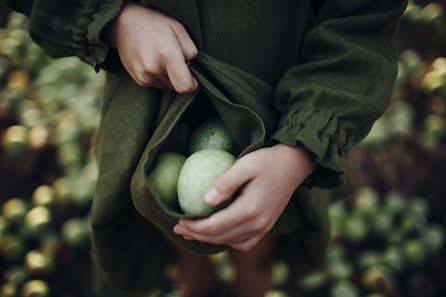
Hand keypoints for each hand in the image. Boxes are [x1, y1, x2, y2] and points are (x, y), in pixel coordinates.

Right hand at [108, 2, 197, 92]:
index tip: (193, 79)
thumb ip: (190, 51)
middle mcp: (154, 68)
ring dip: (170, 77)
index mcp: (167, 54)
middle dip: (180, 76)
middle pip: (177, 86)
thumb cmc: (154, 24)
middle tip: (174, 60)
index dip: (192, 85)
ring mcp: (144, 76)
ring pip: (168, 86)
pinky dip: (159, 77)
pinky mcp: (139, 80)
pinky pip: (157, 84)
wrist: (124, 24)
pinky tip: (154, 62)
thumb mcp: (179, 29)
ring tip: (162, 59)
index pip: (184, 86)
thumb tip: (190, 68)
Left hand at [173, 143, 315, 250]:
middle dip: (196, 235)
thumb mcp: (245, 165)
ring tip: (192, 233)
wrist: (294, 165)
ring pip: (230, 242)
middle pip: (220, 237)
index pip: (214, 227)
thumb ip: (225, 183)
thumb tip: (204, 201)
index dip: (194, 227)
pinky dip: (227, 241)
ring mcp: (264, 227)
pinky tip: (218, 233)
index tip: (178, 220)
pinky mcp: (266, 226)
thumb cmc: (267, 161)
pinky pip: (244, 242)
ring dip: (209, 239)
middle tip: (178, 227)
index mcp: (250, 210)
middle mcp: (257, 224)